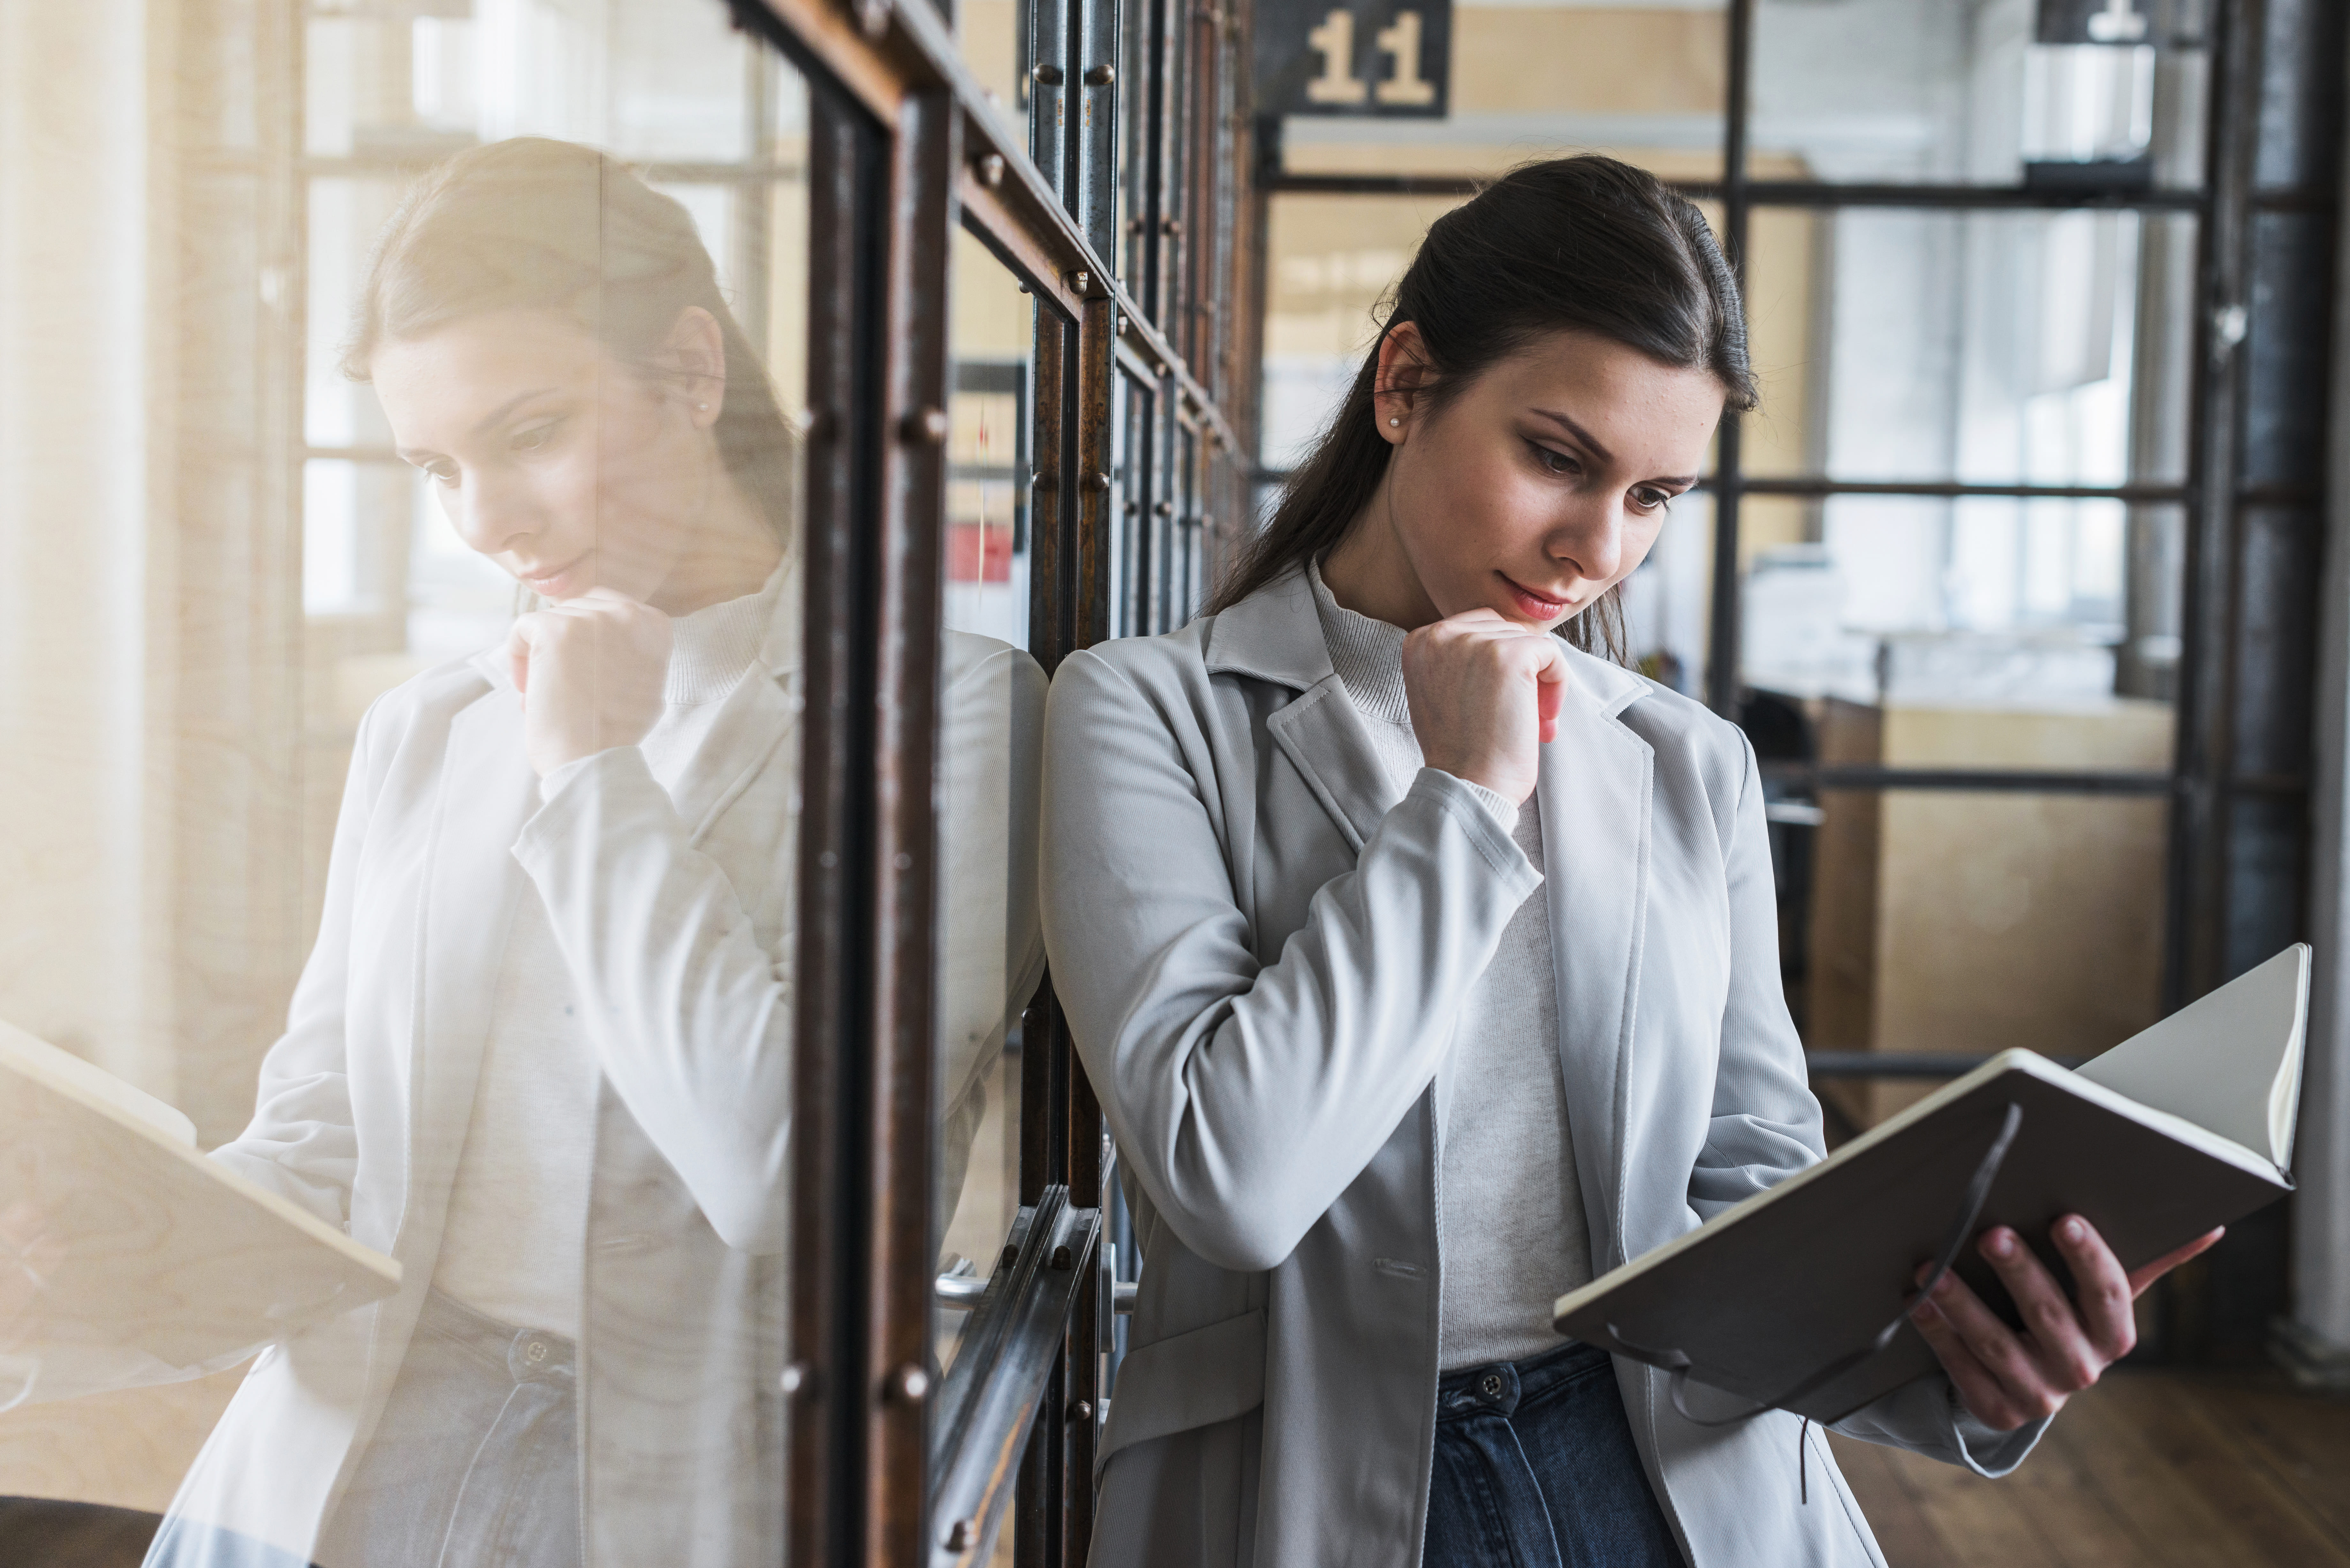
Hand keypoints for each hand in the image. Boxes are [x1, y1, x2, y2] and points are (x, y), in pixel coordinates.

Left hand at [506, 587, 672, 776]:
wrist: (594, 760)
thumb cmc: (616, 731)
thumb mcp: (646, 681)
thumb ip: (633, 649)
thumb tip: (604, 635)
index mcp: (653, 624)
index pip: (605, 606)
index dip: (586, 639)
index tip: (584, 671)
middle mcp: (627, 612)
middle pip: (575, 609)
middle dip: (564, 644)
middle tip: (564, 683)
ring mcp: (590, 618)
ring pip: (549, 621)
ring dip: (541, 655)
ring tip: (549, 693)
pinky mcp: (553, 629)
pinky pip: (522, 630)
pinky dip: (517, 658)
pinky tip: (528, 689)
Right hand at [1400, 610, 1569, 804]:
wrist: (1467, 786)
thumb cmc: (1459, 752)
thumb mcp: (1439, 692)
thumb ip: (1457, 661)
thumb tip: (1506, 643)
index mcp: (1420, 641)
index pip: (1479, 628)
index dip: (1499, 664)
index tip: (1501, 703)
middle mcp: (1440, 634)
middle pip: (1505, 630)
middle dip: (1522, 672)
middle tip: (1523, 717)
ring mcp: (1475, 642)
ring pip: (1529, 642)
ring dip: (1540, 682)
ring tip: (1533, 723)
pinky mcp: (1510, 655)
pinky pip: (1551, 654)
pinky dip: (1558, 685)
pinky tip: (1544, 719)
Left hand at [1908, 1216, 2222, 1430]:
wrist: (2033, 1379)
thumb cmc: (2069, 1314)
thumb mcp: (2105, 1291)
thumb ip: (2153, 1258)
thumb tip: (2210, 1225)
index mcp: (2115, 1336)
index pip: (2109, 1293)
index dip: (2088, 1256)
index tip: (2064, 1217)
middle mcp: (2082, 1370)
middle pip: (2049, 1315)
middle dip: (2019, 1272)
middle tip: (1989, 1233)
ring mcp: (2038, 1395)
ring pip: (1997, 1344)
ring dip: (1962, 1303)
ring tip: (1931, 1266)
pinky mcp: (1997, 1410)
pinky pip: (1963, 1369)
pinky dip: (1938, 1332)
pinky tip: (1917, 1302)